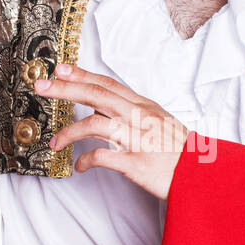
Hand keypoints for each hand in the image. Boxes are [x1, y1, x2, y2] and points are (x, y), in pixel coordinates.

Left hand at [37, 62, 190, 199]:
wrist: (203, 176)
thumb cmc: (181, 152)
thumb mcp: (160, 124)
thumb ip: (135, 115)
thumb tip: (105, 112)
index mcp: (144, 106)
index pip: (108, 84)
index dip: (83, 75)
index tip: (60, 69)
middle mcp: (140, 118)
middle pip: (96, 96)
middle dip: (65, 89)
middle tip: (41, 86)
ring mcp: (138, 139)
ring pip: (95, 125)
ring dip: (69, 133)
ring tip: (55, 143)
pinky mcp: (136, 163)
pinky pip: (102, 157)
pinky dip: (85, 161)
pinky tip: (79, 167)